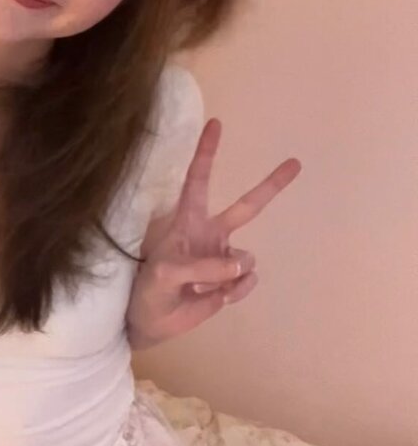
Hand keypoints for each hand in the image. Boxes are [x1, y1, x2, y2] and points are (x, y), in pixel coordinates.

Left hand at [126, 118, 301, 346]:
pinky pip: (246, 282)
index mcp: (187, 222)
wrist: (151, 322)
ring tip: (197, 286)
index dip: (206, 153)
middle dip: (271, 185)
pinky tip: (215, 296)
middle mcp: (210, 234)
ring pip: (246, 258)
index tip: (216, 123)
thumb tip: (241, 263)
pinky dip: (234, 292)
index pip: (198, 181)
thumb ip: (203, 265)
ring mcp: (224, 257)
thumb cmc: (149, 290)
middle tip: (295, 163)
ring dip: (226, 275)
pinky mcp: (233, 282)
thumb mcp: (166, 274)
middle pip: (246, 207)